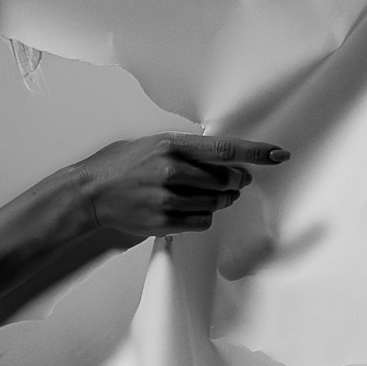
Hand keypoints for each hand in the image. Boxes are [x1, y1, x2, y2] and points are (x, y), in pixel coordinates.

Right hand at [66, 135, 287, 247]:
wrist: (88, 194)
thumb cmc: (118, 166)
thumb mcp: (152, 144)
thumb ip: (185, 149)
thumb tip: (221, 157)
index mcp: (172, 146)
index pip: (226, 149)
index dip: (256, 153)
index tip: (279, 154)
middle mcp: (172, 171)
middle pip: (226, 180)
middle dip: (236, 181)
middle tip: (234, 181)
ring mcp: (166, 199)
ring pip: (216, 203)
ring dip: (218, 200)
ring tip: (204, 195)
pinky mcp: (161, 221)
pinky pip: (200, 221)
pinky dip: (202, 217)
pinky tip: (190, 210)